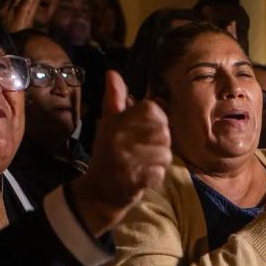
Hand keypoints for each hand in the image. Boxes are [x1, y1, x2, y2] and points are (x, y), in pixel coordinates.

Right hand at [71, 71, 171, 234]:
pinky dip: (156, 175)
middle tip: (145, 149)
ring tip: (144, 162)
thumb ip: (114, 100)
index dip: (156, 119)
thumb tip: (112, 73)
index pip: (153, 110)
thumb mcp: (107, 124)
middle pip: (163, 131)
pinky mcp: (137, 179)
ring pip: (165, 152)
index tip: (146, 129)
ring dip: (159, 159)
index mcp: (115, 123)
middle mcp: (121, 139)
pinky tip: (144, 175)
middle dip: (159, 141)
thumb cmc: (106, 154)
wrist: (100, 191)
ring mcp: (129, 160)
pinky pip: (160, 171)